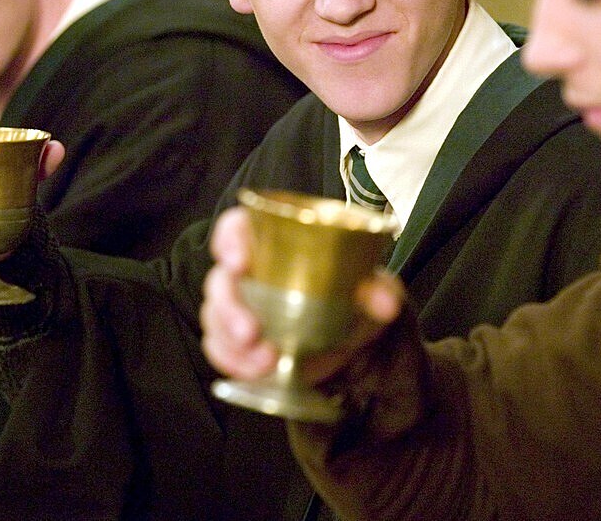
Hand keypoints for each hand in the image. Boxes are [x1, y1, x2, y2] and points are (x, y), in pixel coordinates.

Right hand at [200, 206, 404, 385]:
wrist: (352, 342)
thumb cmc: (352, 297)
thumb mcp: (372, 289)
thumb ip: (379, 290)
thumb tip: (385, 302)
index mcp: (272, 242)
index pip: (236, 227)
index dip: (229, 240)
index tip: (239, 261)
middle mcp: (248, 272)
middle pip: (220, 280)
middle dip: (230, 307)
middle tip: (252, 332)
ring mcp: (239, 308)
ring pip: (215, 318)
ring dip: (232, 342)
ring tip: (265, 362)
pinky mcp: (238, 341)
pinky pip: (221, 349)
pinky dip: (233, 363)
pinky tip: (255, 373)